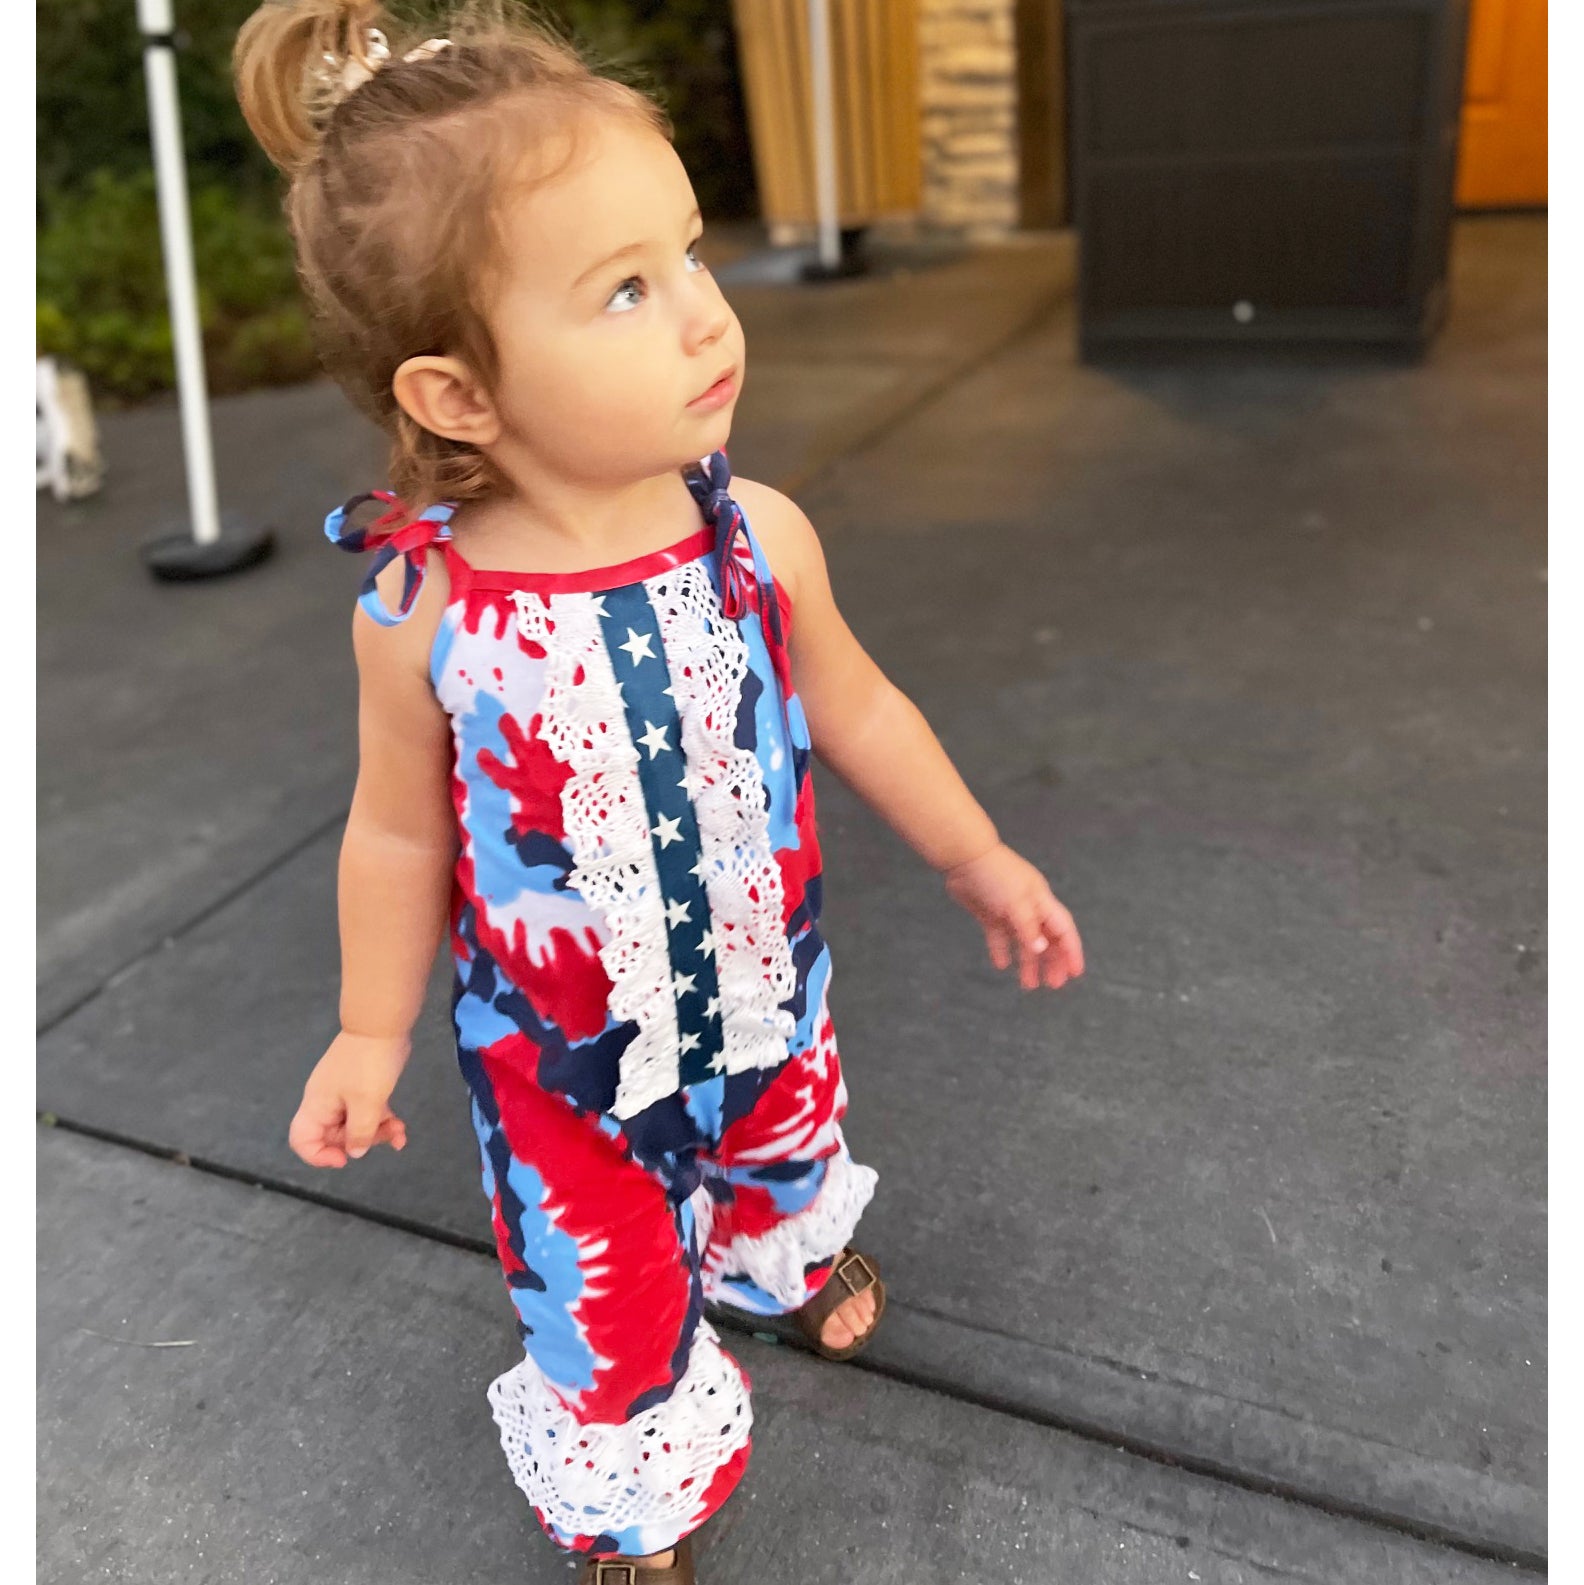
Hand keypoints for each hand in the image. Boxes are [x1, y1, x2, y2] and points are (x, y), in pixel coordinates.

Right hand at [288, 1030, 410, 1167]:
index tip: (345, 1158)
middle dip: (361, 1142)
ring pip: (356, 1125)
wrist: (383, 1024)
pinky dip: (382, 1121)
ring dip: (377, 1132)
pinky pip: (368, 1112)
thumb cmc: (369, 1063)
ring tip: (401, 1132)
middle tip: (387, 1136)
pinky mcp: (363, 1087)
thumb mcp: (368, 1102)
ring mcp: (345, 1094)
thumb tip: (355, 1153)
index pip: (302, 1140)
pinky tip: (401, 1128)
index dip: (318, 1156)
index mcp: (317, 1106)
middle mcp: (327, 1102)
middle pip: (335, 1136)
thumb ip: (360, 1132)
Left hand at [943, 842, 1084, 990]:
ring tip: (1029, 985)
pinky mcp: (989, 914)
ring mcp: (1009, 911)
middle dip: (1052, 962)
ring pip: (1024, 942)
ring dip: (1028, 962)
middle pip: (1046, 939)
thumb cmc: (995, 875)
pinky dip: (1002, 951)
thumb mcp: (1016, 902)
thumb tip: (1040, 950)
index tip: (1075, 973)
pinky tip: (1001, 965)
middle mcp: (1029, 907)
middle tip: (1053, 985)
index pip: (1063, 930)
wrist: (964, 858)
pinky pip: (999, 937)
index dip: (1071, 951)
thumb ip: (1028, 927)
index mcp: (1042, 902)